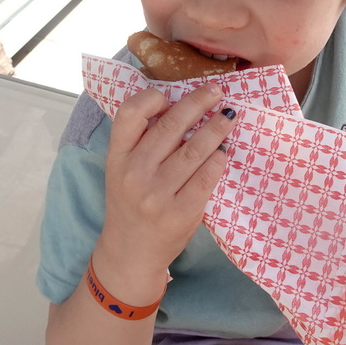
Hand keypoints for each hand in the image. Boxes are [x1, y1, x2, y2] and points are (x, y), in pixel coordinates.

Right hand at [94, 83, 237, 299]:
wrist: (131, 252)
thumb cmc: (130, 202)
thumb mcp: (121, 169)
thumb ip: (140, 141)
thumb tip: (180, 104)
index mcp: (117, 157)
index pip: (130, 113)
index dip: (152, 97)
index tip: (170, 95)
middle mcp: (135, 173)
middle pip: (171, 125)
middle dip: (198, 102)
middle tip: (215, 92)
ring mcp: (158, 195)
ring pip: (195, 149)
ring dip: (217, 128)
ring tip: (228, 117)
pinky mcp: (182, 212)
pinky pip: (208, 176)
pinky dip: (219, 159)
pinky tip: (223, 152)